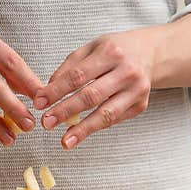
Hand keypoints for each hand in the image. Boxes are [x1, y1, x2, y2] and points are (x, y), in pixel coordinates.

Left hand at [33, 30, 153, 148]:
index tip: (39, 102)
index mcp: (110, 53)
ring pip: (106, 114)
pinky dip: (95, 127)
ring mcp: (136, 90)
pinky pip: (114, 120)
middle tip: (46, 123)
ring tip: (65, 141)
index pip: (78, 75)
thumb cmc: (115, 51)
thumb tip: (48, 90)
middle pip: (91, 95)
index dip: (56, 90)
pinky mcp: (140, 106)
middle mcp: (126, 72)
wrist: (151, 53)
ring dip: (83, 129)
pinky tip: (79, 134)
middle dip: (65, 111)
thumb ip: (69, 67)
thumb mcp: (92, 48)